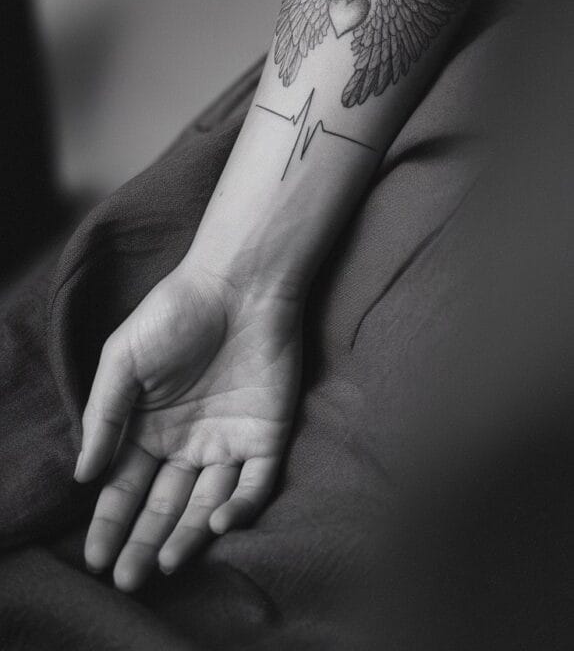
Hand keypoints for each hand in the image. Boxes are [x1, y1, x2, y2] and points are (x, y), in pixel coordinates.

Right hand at [75, 260, 300, 591]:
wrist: (239, 283)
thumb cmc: (174, 314)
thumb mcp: (122, 360)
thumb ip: (103, 416)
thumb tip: (83, 475)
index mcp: (147, 428)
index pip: (124, 487)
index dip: (109, 522)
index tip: (94, 557)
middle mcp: (185, 443)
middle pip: (163, 506)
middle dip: (143, 543)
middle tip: (127, 579)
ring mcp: (227, 442)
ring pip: (205, 505)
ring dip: (186, 538)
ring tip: (164, 565)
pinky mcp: (266, 437)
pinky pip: (253, 485)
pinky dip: (237, 509)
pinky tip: (215, 523)